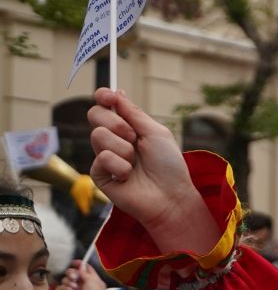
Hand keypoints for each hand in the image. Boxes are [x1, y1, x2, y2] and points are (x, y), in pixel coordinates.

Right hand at [60, 259, 106, 289]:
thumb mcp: (92, 280)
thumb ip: (85, 272)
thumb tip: (81, 265)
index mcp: (91, 278)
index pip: (84, 268)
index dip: (79, 264)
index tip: (73, 263)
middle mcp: (82, 282)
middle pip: (71, 273)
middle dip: (71, 273)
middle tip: (74, 278)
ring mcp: (74, 289)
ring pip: (65, 280)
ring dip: (68, 282)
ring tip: (74, 287)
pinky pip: (62, 289)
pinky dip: (65, 288)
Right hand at [88, 90, 218, 251]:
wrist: (170, 196)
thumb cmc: (168, 166)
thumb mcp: (156, 133)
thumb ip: (134, 114)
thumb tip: (117, 92)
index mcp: (128, 128)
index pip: (106, 107)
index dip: (103, 97)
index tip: (106, 95)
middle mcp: (114, 140)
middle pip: (95, 115)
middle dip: (115, 122)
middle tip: (133, 138)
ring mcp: (105, 156)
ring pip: (98, 135)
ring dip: (123, 148)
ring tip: (135, 162)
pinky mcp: (99, 174)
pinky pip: (102, 158)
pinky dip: (120, 166)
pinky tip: (128, 176)